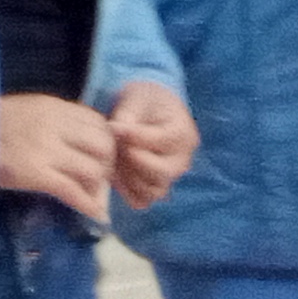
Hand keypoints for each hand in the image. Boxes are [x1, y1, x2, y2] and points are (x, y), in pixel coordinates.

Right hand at [0, 93, 115, 222]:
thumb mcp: (31, 109)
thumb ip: (58, 120)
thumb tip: (85, 139)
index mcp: (54, 107)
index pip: (99, 123)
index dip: (106, 141)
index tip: (100, 155)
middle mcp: (55, 126)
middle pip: (103, 146)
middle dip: (107, 164)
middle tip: (99, 176)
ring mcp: (46, 150)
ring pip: (93, 170)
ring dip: (97, 186)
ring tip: (91, 194)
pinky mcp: (36, 174)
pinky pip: (73, 192)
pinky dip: (88, 205)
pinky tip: (94, 214)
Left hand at [107, 80, 197, 209]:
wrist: (147, 110)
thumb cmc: (144, 100)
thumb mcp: (136, 98)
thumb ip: (128, 115)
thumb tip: (116, 130)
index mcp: (183, 134)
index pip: (160, 141)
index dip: (134, 137)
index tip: (114, 127)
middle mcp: (182, 160)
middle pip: (161, 172)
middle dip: (133, 160)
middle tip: (116, 145)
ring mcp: (170, 177)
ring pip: (153, 191)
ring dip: (129, 177)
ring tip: (115, 157)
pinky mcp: (155, 187)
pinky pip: (142, 200)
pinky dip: (126, 191)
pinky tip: (115, 171)